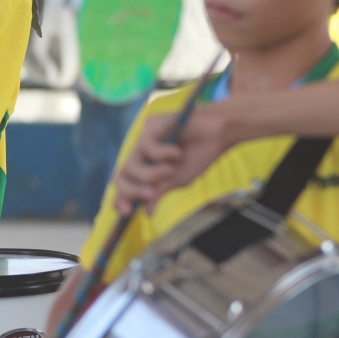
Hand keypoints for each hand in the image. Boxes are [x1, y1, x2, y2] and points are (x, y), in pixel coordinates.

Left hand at [113, 108, 229, 214]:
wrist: (217, 134)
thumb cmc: (198, 156)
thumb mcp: (178, 180)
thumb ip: (160, 192)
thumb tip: (147, 213)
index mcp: (145, 168)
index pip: (126, 185)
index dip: (121, 199)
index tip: (128, 213)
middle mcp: (140, 154)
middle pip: (121, 176)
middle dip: (132, 190)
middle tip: (150, 194)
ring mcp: (143, 139)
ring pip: (132, 164)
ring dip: (152, 173)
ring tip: (172, 169)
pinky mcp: (150, 125)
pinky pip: (147, 146)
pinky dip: (164, 154)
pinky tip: (178, 152)